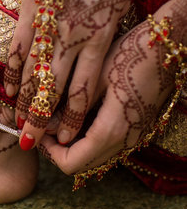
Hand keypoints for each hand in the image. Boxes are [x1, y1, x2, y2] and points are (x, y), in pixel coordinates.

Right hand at [4, 0, 130, 149]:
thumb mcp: (119, 3)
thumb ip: (105, 37)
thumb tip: (96, 64)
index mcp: (99, 37)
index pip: (82, 90)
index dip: (71, 118)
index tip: (64, 139)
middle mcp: (71, 38)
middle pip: (53, 90)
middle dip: (41, 120)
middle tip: (30, 143)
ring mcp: (46, 26)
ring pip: (32, 74)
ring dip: (23, 102)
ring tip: (17, 123)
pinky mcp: (27, 13)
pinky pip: (16, 49)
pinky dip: (10, 71)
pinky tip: (7, 89)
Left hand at [41, 0, 186, 175]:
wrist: (169, 43)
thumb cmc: (131, 55)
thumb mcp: (93, 79)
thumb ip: (69, 108)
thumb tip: (44, 127)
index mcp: (112, 131)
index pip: (71, 163)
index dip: (49, 152)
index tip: (38, 131)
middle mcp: (125, 141)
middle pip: (82, 164)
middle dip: (58, 150)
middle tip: (44, 125)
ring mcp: (134, 136)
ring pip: (94, 157)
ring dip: (72, 145)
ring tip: (57, 117)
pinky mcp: (137, 127)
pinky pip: (106, 145)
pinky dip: (86, 138)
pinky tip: (76, 114)